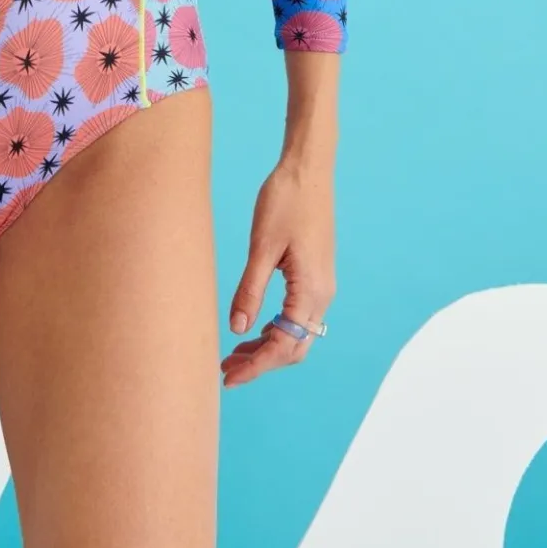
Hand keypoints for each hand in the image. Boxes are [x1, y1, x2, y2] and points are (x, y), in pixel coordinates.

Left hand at [220, 155, 334, 386]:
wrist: (308, 169)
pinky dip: (275, 328)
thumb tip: (237, 330)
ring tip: (233, 353)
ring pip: (296, 333)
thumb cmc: (285, 200)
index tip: (227, 378)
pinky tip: (253, 327)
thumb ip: (250, 290)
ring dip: (267, 347)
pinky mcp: (314, 275)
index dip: (256, 367)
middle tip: (225, 370)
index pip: (284, 345)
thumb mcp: (262, 247)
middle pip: (294, 346)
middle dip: (261, 362)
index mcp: (311, 290)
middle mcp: (322, 294)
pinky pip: (298, 315)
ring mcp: (321, 285)